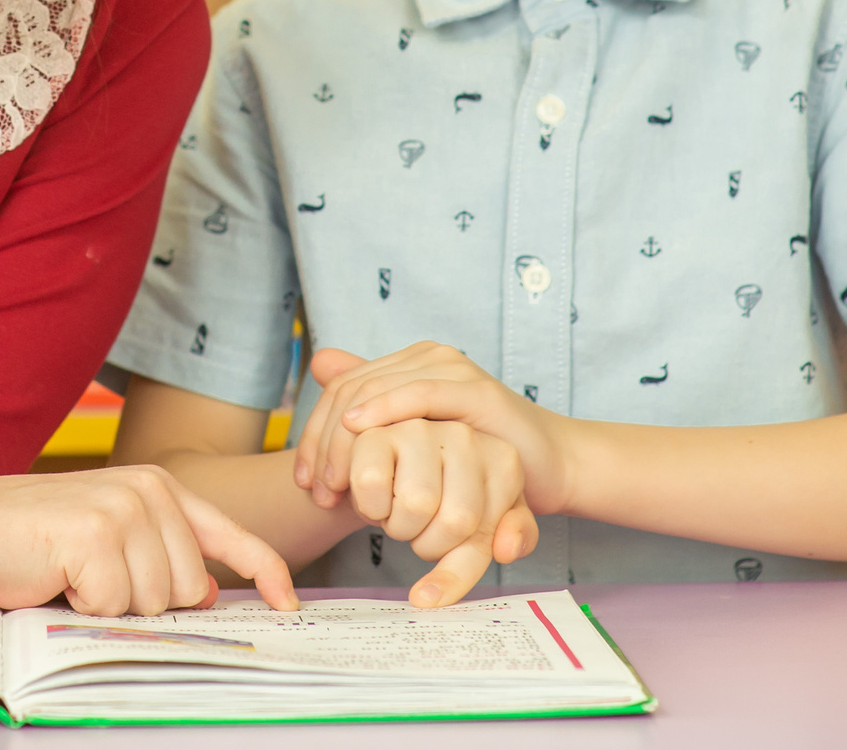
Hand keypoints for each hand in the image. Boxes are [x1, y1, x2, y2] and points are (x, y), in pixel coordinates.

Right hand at [0, 465, 298, 615]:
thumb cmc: (38, 540)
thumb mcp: (111, 538)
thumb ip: (163, 555)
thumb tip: (207, 592)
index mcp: (160, 487)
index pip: (231, 534)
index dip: (266, 570)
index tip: (288, 603)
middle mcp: (150, 491)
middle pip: (190, 588)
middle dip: (144, 600)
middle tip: (95, 577)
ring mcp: (125, 510)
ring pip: (155, 601)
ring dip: (111, 604)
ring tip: (74, 573)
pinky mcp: (96, 535)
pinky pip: (115, 605)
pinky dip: (84, 605)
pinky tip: (59, 577)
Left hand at [298, 344, 568, 514]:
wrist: (541, 467)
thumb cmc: (475, 460)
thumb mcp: (415, 443)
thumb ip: (373, 415)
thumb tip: (319, 365)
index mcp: (408, 365)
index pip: (342, 388)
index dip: (314, 433)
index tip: (305, 482)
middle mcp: (426, 358)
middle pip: (351, 389)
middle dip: (324, 441)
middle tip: (316, 489)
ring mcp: (451, 369)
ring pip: (376, 389)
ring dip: (346, 435)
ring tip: (334, 479)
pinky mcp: (475, 390)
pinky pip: (420, 393)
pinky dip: (385, 410)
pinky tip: (360, 430)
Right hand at [319, 417, 538, 607]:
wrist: (393, 467)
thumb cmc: (445, 496)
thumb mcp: (487, 519)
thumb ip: (512, 536)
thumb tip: (506, 549)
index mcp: (504, 462)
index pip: (484, 537)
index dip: (452, 573)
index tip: (428, 596)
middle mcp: (468, 438)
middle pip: (454, 523)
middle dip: (424, 544)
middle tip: (417, 530)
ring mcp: (423, 428)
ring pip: (414, 506)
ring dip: (396, 525)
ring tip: (397, 508)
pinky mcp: (378, 430)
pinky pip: (371, 485)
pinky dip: (368, 506)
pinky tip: (373, 496)